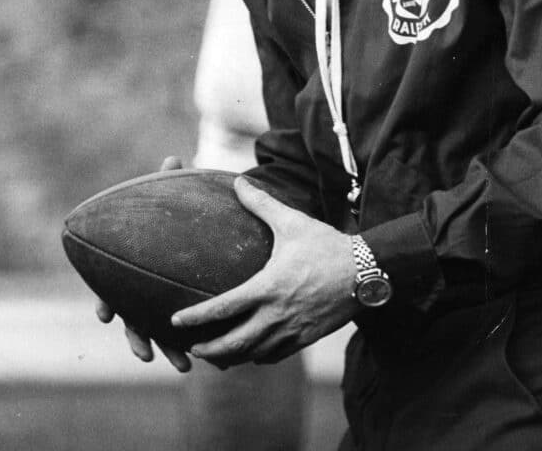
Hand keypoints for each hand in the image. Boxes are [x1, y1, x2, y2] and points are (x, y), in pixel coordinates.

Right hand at [95, 155, 190, 371]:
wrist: (199, 221)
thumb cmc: (180, 209)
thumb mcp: (176, 196)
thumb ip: (171, 181)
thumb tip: (173, 158)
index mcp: (133, 266)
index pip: (112, 287)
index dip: (106, 302)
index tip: (106, 316)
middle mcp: (142, 289)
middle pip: (134, 320)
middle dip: (140, 339)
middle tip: (148, 353)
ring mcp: (161, 301)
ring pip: (161, 333)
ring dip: (170, 350)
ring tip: (186, 364)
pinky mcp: (183, 305)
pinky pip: (189, 330)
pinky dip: (199, 343)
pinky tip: (218, 357)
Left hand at [169, 176, 356, 368]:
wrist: (366, 272)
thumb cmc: (326, 245)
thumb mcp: (292, 221)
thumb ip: (262, 204)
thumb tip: (238, 182)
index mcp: (268, 288)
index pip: (223, 309)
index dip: (197, 318)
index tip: (175, 321)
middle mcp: (277, 315)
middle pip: (234, 344)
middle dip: (210, 350)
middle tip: (192, 349)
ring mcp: (292, 331)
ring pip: (254, 354)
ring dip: (232, 357)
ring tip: (217, 355)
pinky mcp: (306, 338)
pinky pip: (275, 355)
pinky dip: (258, 356)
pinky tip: (252, 352)